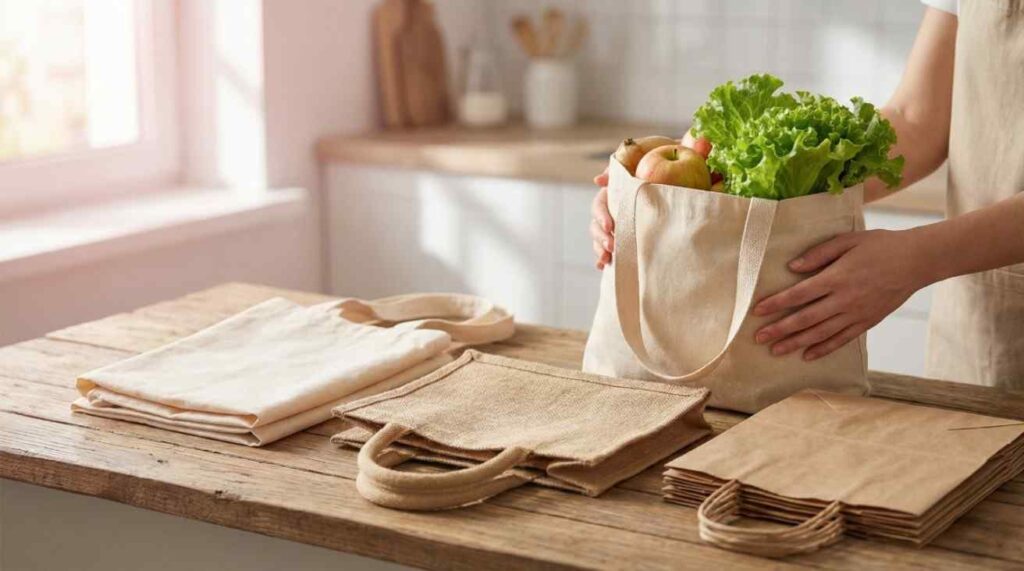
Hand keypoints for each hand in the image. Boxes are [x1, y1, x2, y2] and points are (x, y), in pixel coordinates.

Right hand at [590, 130, 700, 269]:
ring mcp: (621, 212)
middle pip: (599, 213)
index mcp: (625, 177)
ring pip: (600, 228)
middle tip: (613, 244)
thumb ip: (691, 144)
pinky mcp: (626, 227)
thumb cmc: (681, 156)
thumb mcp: (684, 148)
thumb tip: (701, 142)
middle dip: (601, 231)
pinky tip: (603, 265)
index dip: (604, 209)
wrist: (688, 171)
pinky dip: (603, 253)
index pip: (606, 192)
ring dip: (600, 243)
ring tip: (609, 257)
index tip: (611, 225)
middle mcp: (618, 195)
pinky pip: (609, 241)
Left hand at [752, 229, 930, 360]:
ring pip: (821, 333)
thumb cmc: (880, 246)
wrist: (917, 261)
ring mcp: (856, 313)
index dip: (776, 304)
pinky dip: (824, 348)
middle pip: (805, 318)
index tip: (757, 311)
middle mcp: (844, 299)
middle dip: (779, 329)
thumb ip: (819, 254)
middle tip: (758, 338)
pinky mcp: (868, 321)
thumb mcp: (848, 240)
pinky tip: (807, 355)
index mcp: (837, 277)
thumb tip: (792, 267)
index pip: (798, 294)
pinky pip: (842, 339)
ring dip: (796, 343)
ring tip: (776, 351)